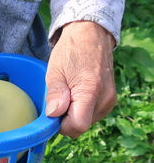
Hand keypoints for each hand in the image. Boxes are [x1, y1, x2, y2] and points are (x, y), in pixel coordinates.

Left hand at [45, 21, 116, 137]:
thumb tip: (54, 114)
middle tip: (58, 100)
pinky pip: (92, 115)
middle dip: (66, 120)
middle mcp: (105, 99)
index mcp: (91, 91)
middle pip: (81, 126)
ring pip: (86, 122)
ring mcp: (109, 100)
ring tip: (68, 94)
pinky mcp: (110, 100)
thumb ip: (54, 94)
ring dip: (73, 115)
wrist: (91, 35)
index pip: (78, 126)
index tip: (53, 114)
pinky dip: (81, 110)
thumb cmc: (71, 51)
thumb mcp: (55, 71)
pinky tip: (76, 95)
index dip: (62, 126)